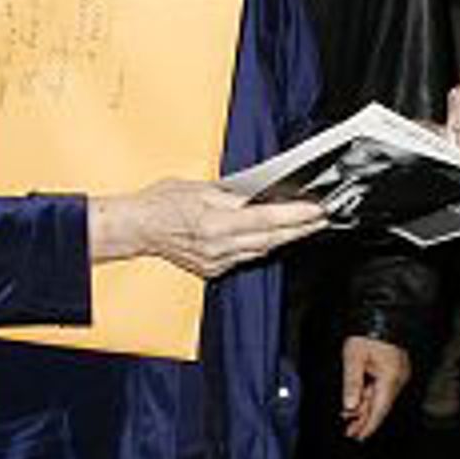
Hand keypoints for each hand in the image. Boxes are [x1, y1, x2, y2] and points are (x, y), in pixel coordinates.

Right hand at [89, 179, 327, 278]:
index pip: (267, 220)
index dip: (297, 216)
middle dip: (301, 229)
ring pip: (261, 251)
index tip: (318, 210)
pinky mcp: (213, 269)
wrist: (137, 228)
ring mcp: (216, 262)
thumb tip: (260, 196)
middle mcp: (218, 247)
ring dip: (284, 238)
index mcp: (215, 224)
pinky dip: (261, 246)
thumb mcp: (198, 188)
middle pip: (271, 239)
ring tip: (304, 225)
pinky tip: (271, 236)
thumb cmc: (161, 204)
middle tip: (322, 218)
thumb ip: (231, 195)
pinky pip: (246, 258)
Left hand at [340, 336, 410, 440]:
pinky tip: (360, 403)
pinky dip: (371, 398)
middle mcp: (398, 379)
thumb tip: (350, 406)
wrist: (382, 315)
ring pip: (382, 399)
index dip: (369, 425)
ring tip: (351, 421)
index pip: (379, 409)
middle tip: (350, 433)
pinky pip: (383, 389)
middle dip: (365, 420)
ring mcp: (399, 375)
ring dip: (366, 410)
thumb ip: (352, 383)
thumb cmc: (368, 333)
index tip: (359, 437)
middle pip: (381, 407)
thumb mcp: (354, 357)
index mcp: (390, 378)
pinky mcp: (395, 370)